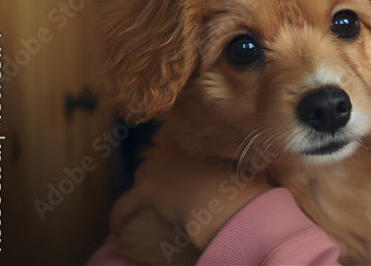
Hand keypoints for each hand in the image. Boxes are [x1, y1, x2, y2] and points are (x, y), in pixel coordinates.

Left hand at [109, 143, 272, 250]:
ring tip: (143, 210)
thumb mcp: (238, 166)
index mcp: (190, 141)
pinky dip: (119, 218)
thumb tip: (254, 165)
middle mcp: (170, 149)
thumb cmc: (237, 183)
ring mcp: (156, 168)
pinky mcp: (145, 189)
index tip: (179, 180)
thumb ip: (235, 162)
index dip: (175, 167)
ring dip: (141, 194)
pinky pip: (124, 205)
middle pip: (155, 164)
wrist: (224, 197)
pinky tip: (117, 229)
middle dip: (157, 178)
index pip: (175, 151)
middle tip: (166, 196)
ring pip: (141, 180)